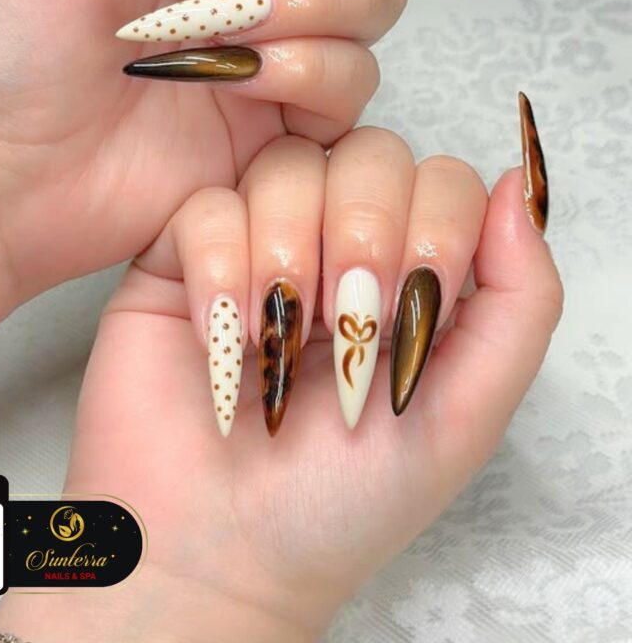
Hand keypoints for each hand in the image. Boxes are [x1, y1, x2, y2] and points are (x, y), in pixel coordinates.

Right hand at [0, 120, 561, 642]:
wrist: (221, 551)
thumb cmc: (345, 498)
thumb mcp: (464, 412)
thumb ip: (518, 302)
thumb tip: (520, 183)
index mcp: (407, 273)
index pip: (443, 180)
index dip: (436, 228)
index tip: (409, 315)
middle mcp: (336, 243)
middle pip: (370, 152)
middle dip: (366, 233)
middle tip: (345, 324)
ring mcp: (260, 240)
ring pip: (288, 165)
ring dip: (292, 251)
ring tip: (278, 337)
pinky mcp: (185, 254)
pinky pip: (208, 206)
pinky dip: (221, 270)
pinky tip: (225, 338)